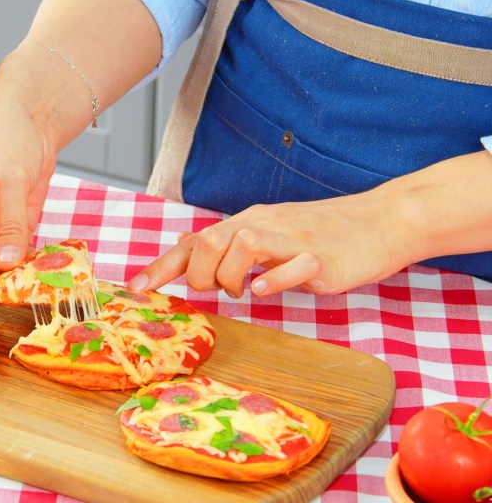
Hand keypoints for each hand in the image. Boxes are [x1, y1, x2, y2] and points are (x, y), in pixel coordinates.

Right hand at [0, 82, 56, 303]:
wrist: (29, 116)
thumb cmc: (6, 135)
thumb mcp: (9, 179)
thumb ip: (10, 224)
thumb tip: (7, 264)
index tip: (8, 298)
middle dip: (3, 284)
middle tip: (34, 293)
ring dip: (19, 277)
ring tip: (45, 282)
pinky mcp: (8, 228)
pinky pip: (16, 256)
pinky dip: (30, 264)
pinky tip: (49, 268)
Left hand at [128, 191, 409, 297]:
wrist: (378, 222)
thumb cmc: (319, 234)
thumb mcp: (268, 236)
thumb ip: (231, 248)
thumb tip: (193, 255)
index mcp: (246, 223)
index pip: (194, 242)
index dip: (162, 267)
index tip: (136, 288)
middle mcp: (262, 225)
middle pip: (208, 241)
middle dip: (197, 275)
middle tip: (216, 291)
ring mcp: (292, 240)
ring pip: (242, 246)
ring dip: (231, 278)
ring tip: (246, 292)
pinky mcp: (321, 258)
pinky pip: (291, 266)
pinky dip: (273, 281)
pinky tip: (267, 290)